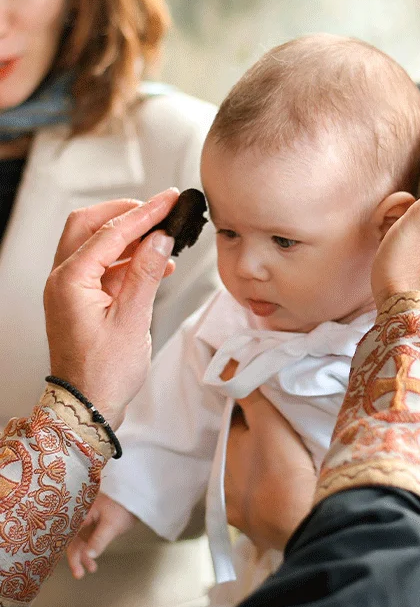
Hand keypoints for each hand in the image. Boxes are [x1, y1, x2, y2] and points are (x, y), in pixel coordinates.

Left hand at [44, 188, 178, 429]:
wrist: (87, 407)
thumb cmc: (103, 373)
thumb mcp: (132, 319)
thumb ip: (147, 273)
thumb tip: (160, 239)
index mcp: (70, 281)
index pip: (110, 233)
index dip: (144, 214)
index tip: (168, 200)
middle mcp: (63, 280)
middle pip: (89, 226)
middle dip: (125, 214)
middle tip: (158, 210)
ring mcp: (70, 290)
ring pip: (96, 245)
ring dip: (128, 238)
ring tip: (164, 239)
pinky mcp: (81, 301)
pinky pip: (103, 268)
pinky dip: (127, 260)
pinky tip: (155, 266)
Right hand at [66, 493, 136, 578]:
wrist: (137, 498)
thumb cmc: (123, 507)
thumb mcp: (111, 525)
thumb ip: (99, 540)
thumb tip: (89, 555)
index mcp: (81, 511)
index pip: (68, 532)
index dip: (66, 547)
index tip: (69, 562)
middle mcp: (81, 516)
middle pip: (72, 539)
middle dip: (75, 557)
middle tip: (79, 574)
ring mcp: (86, 521)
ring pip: (79, 541)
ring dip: (82, 556)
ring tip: (88, 570)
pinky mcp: (92, 525)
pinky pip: (86, 540)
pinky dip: (89, 551)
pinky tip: (92, 563)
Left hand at [224, 364, 316, 551]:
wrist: (300, 522)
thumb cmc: (282, 467)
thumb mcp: (268, 420)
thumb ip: (247, 392)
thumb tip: (224, 364)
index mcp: (226, 452)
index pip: (237, 426)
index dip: (252, 416)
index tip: (271, 411)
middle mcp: (224, 483)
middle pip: (242, 454)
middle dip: (254, 446)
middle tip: (280, 438)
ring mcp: (238, 510)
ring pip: (249, 481)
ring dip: (260, 473)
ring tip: (284, 466)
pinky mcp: (254, 530)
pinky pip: (259, 507)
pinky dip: (267, 500)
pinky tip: (282, 495)